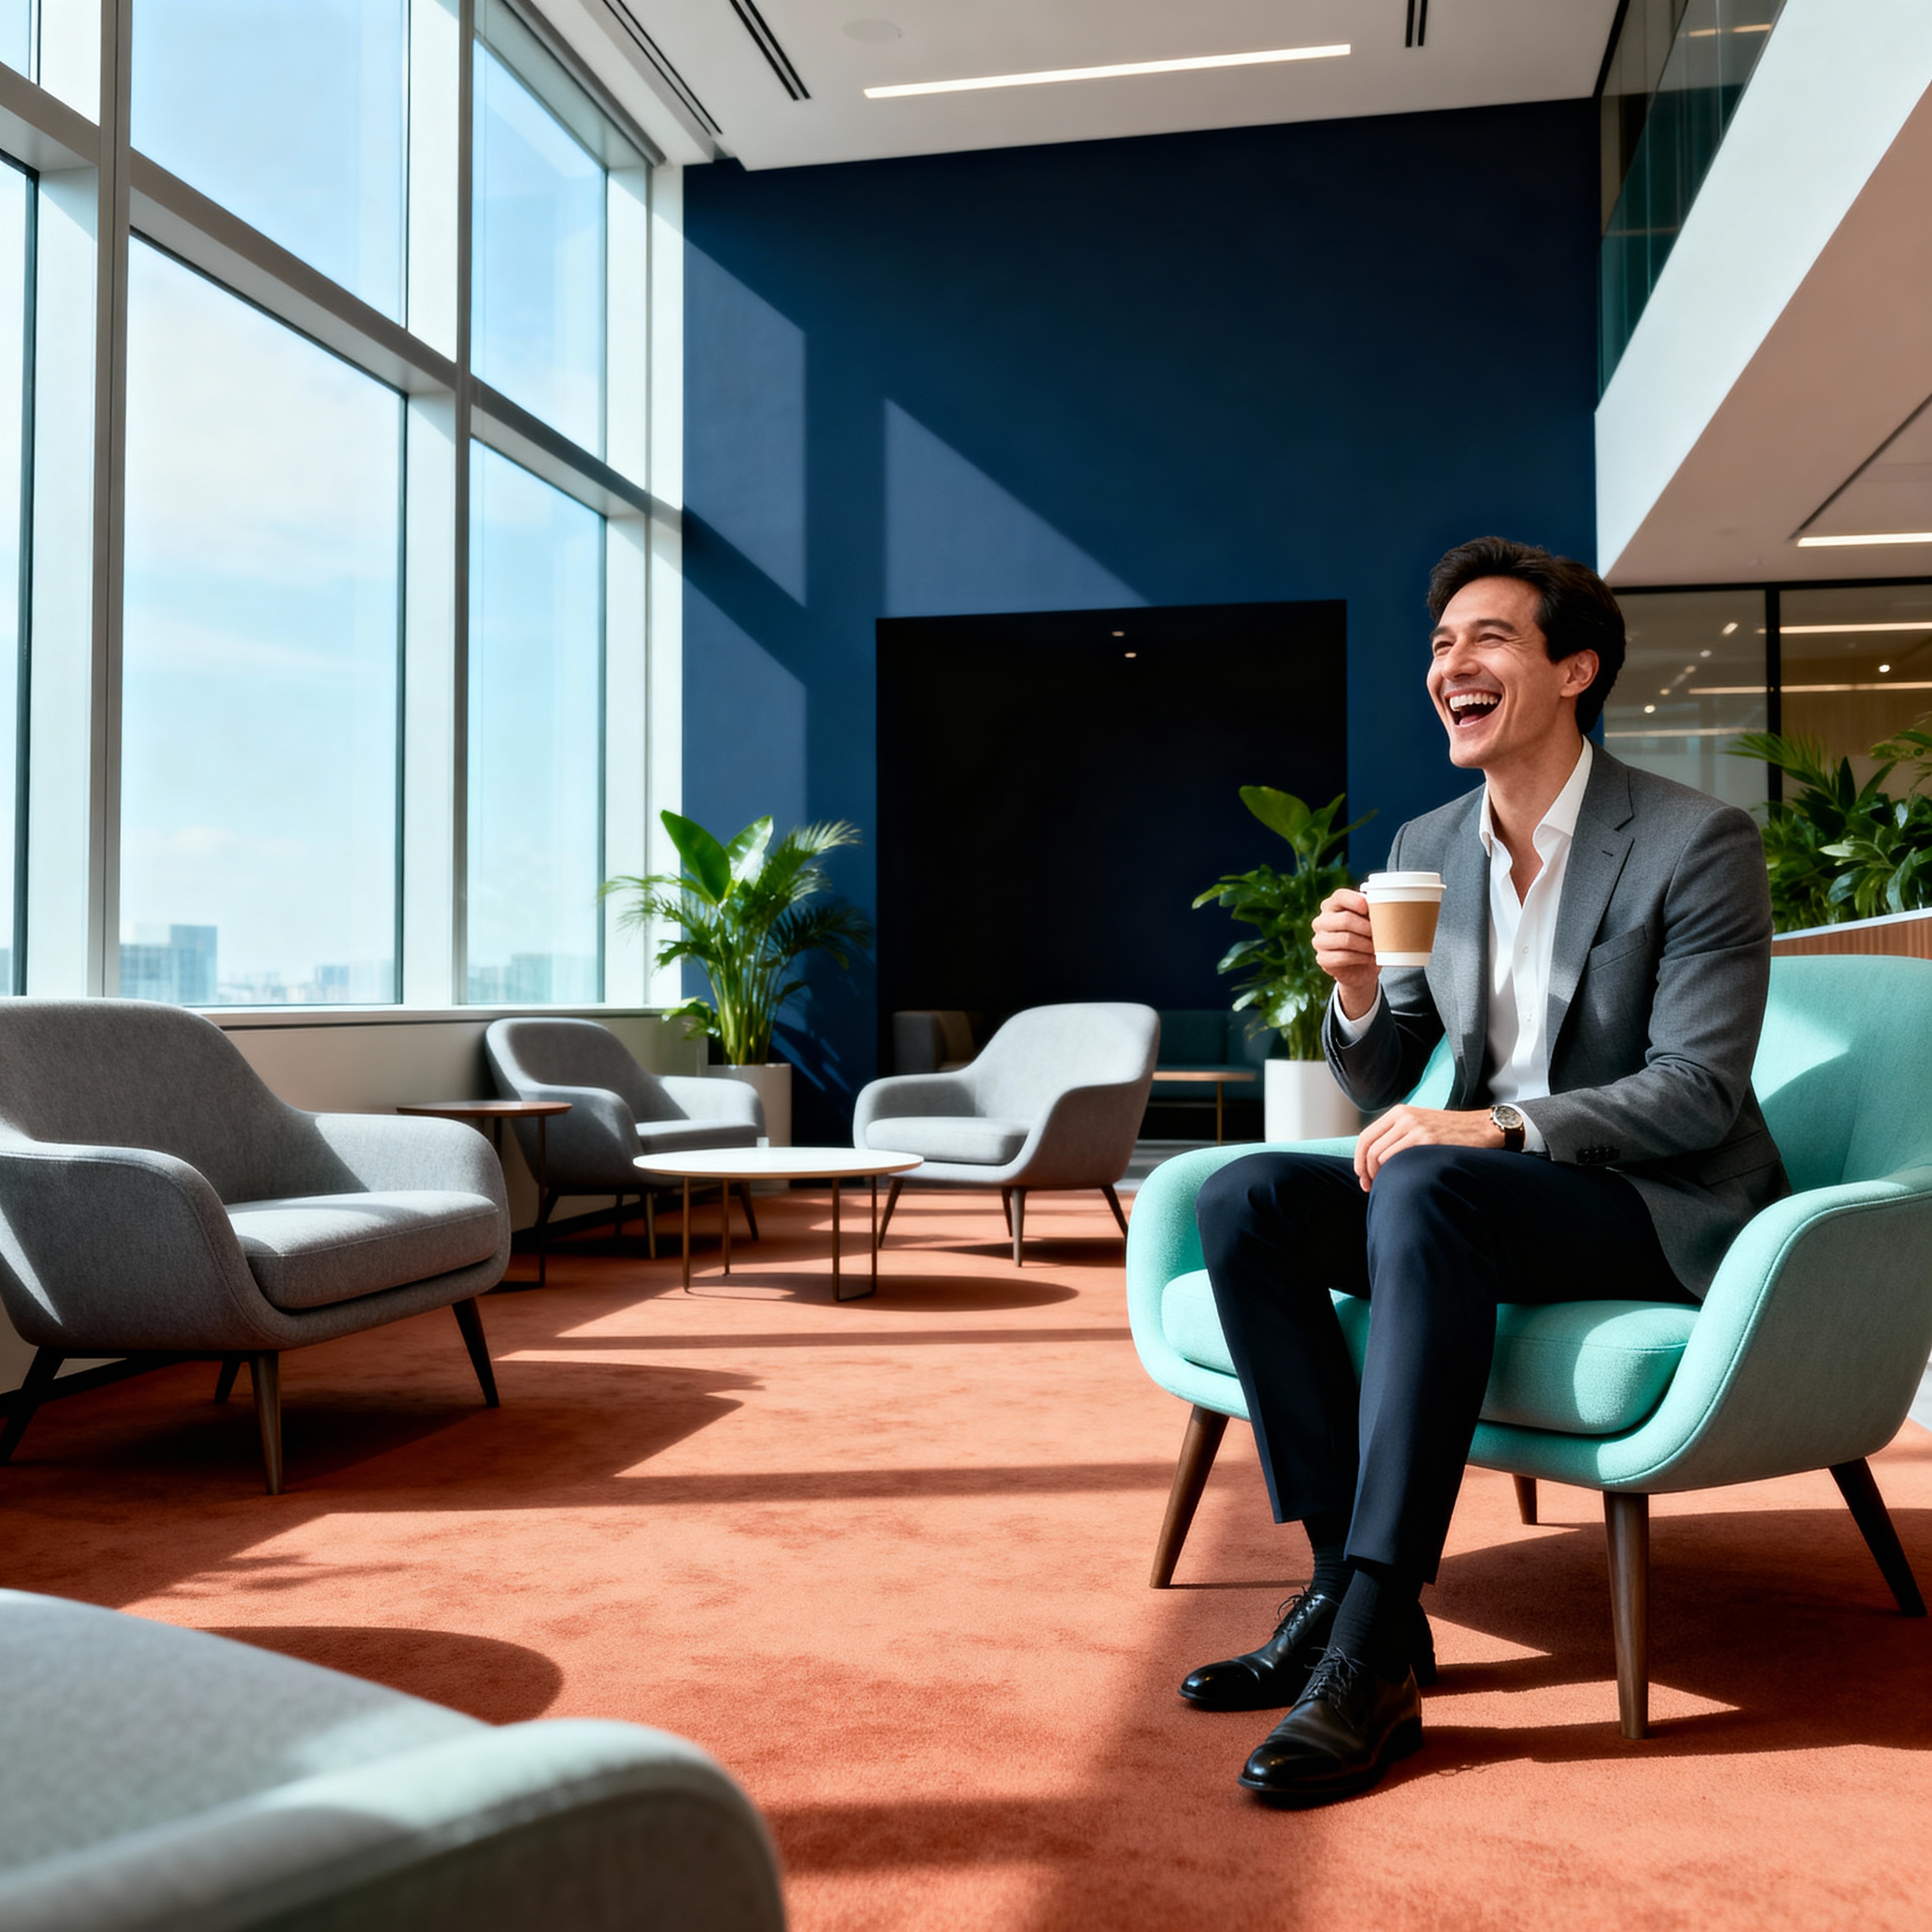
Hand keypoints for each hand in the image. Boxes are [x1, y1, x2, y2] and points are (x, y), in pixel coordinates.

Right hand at [1312, 888, 1379, 1019]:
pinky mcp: (1322, 958)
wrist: (1360, 967)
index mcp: (1331, 905)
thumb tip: (1389, 904)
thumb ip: (1373, 910)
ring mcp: (1319, 940)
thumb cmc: (1366, 937)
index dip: (1358, 901)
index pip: (1341, 896)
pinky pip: (1344, 957)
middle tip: (1383, 933)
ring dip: (1367, 944)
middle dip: (1368, 927)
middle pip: (1345, 919)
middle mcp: (1321, 921)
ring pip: (1346, 939)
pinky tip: (1372, 958)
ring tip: (1379, 947)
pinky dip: (1362, 958)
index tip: (1372, 910)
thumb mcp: (1369, 921)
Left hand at [1354, 1105, 1503, 1191]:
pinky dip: (1395, 1174)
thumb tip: (1373, 1160)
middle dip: (1367, 1172)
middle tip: (1371, 1188)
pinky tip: (1402, 1183)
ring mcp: (1416, 1128)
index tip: (1362, 1176)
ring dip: (1380, 1176)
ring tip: (1387, 1187)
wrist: (1483, 1128)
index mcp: (1399, 1113)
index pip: (1365, 1137)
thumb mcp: (1419, 1124)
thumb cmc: (1451, 1132)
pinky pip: (1400, 1160)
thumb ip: (1397, 1135)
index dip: (1359, 1159)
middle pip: (1370, 1149)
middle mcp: (1404, 1117)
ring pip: (1382, 1157)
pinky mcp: (1428, 1140)